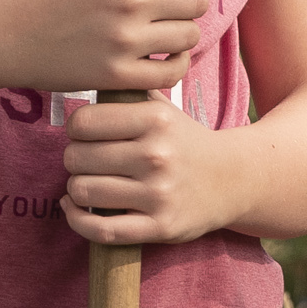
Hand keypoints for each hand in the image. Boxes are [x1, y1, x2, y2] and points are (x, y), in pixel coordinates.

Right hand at [0, 0, 209, 99]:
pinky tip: (157, 56)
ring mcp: (125, 42)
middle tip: (163, 6)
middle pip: (196, 1)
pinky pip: (173, 73)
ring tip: (157, 31)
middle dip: (184, 0)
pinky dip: (173, 64)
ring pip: (190, 36)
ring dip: (179, 32)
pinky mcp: (118, 76)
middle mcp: (129, 0)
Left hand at [61, 97, 239, 247]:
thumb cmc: (185, 143)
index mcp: (156, 120)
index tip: (84, 135)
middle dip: (74, 160)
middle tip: (86, 161)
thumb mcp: (164, 108)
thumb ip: (128, 92)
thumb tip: (89, 77)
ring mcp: (159, 194)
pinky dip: (78, 220)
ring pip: (83, 191)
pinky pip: (101, 230)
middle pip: (77, 158)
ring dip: (77, 189)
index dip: (75, 129)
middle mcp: (158, 155)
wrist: (232, 180)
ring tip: (88, 183)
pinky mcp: (161, 226)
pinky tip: (75, 208)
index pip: (83, 122)